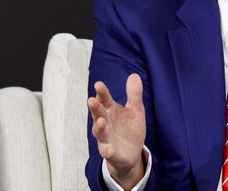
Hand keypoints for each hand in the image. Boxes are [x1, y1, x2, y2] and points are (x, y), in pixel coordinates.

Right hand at [87, 73, 146, 188]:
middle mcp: (105, 123)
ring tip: (102, 121)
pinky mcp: (110, 152)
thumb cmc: (129, 128)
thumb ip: (134, 94)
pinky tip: (109, 149)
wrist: (131, 153)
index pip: (105, 100)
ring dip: (99, 127)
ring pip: (100, 132)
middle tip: (91, 100)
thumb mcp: (135, 110)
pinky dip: (107, 150)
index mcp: (111, 111)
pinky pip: (107, 152)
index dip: (102, 93)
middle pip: (98, 114)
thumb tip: (134, 75)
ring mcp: (106, 138)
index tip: (98, 84)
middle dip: (95, 108)